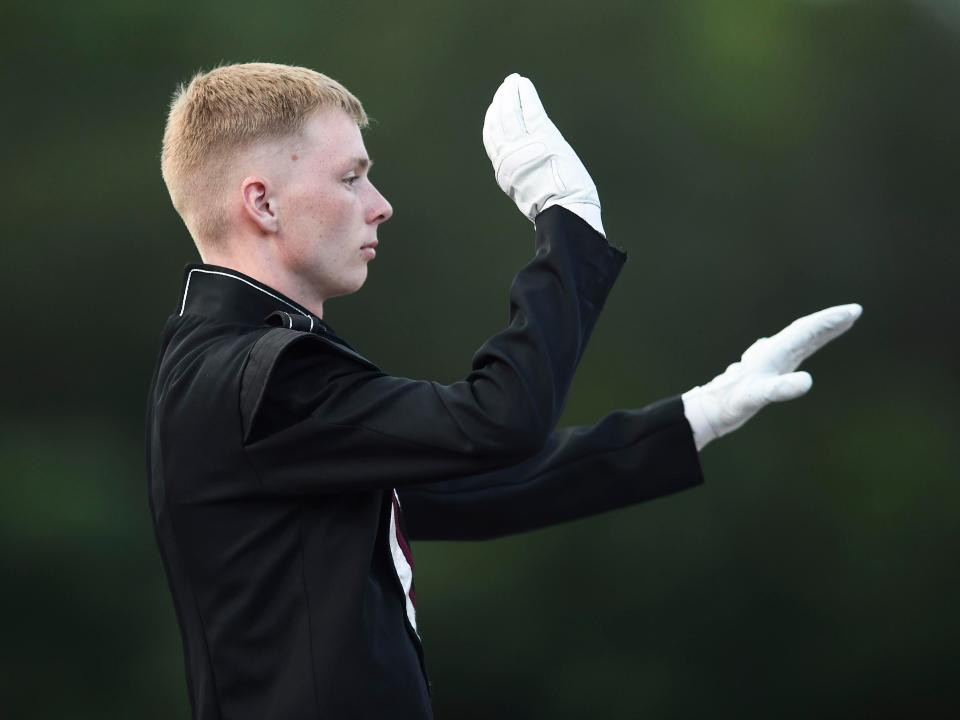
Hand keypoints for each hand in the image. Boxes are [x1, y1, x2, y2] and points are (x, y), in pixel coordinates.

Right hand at [482, 73, 603, 235]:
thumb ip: (521, 175)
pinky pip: (530, 109)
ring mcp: (524, 145)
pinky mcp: (542, 136)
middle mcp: (508, 157)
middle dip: (500, 102)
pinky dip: (526, 94)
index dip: (491, 121)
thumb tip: (524, 165)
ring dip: (510, 93)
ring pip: (510, 112)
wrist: (565, 212)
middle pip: (498, 122)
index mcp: (504, 172)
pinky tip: (524, 84)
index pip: (492, 140)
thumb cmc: (555, 208)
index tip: (494, 108)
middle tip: (504, 87)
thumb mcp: (527, 193)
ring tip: (512, 81)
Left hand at [681, 304, 862, 450]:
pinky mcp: (770, 369)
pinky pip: (795, 350)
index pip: (806, 329)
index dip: (829, 320)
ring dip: (822, 331)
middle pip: (806, 330)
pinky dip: (810, 344)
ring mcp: (771, 359)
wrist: (711, 408)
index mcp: (773, 351)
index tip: (852, 311)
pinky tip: (813, 344)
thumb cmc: (732, 402)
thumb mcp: (757, 396)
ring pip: (801, 339)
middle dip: (830, 321)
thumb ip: (780, 388)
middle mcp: (773, 351)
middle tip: (854, 312)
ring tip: (843, 323)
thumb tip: (807, 381)